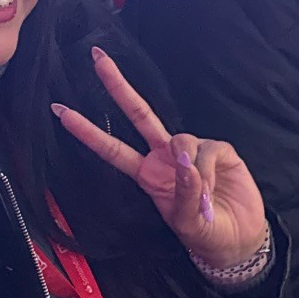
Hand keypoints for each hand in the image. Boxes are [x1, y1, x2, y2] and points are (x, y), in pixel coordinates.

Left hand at [52, 48, 267, 268]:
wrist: (238, 239)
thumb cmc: (205, 233)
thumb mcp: (187, 222)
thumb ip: (184, 192)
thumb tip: (185, 158)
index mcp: (147, 174)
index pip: (112, 149)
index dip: (87, 132)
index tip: (60, 113)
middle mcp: (166, 156)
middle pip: (138, 114)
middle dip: (117, 86)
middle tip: (96, 58)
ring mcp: (192, 150)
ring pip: (183, 139)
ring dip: (192, 170)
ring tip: (203, 197)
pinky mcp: (218, 149)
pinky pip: (209, 149)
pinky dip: (208, 170)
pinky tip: (215, 187)